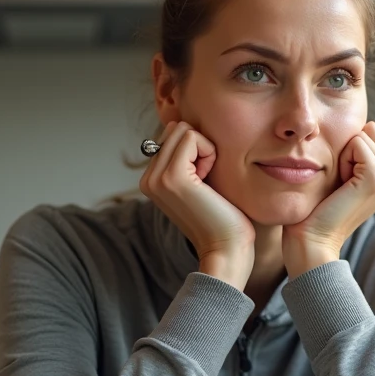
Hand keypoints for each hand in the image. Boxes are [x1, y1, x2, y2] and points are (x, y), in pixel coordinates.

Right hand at [139, 121, 255, 289]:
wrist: (226, 249)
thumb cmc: (223, 218)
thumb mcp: (201, 182)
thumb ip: (189, 158)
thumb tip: (184, 126)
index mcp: (152, 180)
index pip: (173, 135)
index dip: (197, 150)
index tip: (204, 181)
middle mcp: (148, 178)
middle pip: (176, 128)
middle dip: (200, 147)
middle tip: (207, 180)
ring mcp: (156, 178)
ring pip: (182, 129)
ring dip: (205, 150)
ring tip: (207, 182)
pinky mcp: (171, 176)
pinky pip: (192, 137)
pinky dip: (209, 153)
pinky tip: (208, 181)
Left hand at [283, 120, 374, 277]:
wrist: (316, 237)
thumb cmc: (326, 204)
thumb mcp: (352, 170)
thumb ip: (366, 147)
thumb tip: (369, 122)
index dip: (356, 146)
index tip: (349, 175)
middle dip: (352, 148)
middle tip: (345, 180)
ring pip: (365, 133)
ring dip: (346, 155)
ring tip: (344, 183)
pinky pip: (357, 143)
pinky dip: (343, 159)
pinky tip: (342, 184)